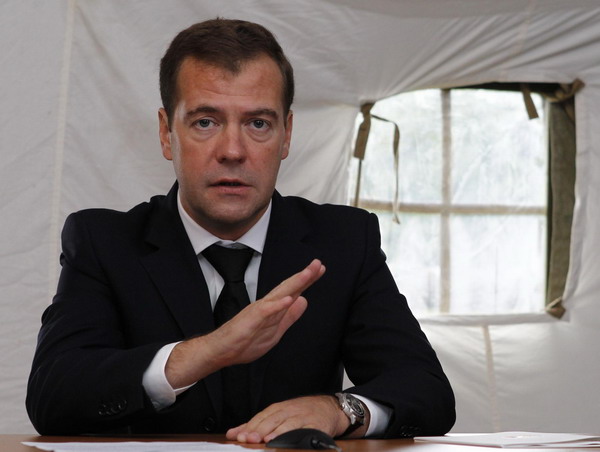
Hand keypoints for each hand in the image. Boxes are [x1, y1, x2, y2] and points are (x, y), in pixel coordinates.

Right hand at [165, 259, 325, 387]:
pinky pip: (266, 312)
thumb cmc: (246, 341)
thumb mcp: (276, 330)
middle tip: (318, 264)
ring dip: (294, 284)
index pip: (293, 291)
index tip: (320, 269)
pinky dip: (277, 305)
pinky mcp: (251, 320)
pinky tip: (288, 299)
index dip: (307, 280)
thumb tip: (304, 301)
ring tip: (307, 273)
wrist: (222, 350)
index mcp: (274, 308)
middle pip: (289, 288)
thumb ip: (290, 316)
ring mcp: (259, 311)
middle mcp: (267, 305)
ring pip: (279, 294)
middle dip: (304, 276)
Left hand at [226, 395, 350, 443]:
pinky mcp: (315, 424)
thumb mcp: (280, 414)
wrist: (331, 408)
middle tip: (246, 439)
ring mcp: (302, 416)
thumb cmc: (303, 412)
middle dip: (258, 429)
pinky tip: (285, 439)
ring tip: (263, 440)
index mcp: (279, 407)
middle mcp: (289, 410)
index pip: (261, 416)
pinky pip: (303, 429)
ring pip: (286, 423)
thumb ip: (257, 424)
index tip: (238, 436)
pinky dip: (293, 433)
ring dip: (274, 431)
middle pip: (271, 419)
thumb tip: (233, 433)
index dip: (249, 426)